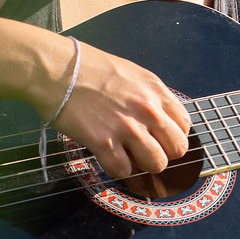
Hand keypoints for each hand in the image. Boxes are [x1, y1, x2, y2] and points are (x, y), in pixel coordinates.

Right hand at [45, 39, 191, 181]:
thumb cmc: (88, 67)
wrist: (55, 69)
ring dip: (142, 164)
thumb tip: (157, 118)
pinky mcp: (104, 142)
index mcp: (156, 91)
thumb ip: (148, 96)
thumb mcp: (131, 74)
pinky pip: (123, 171)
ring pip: (156, 164)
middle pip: (177, 149)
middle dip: (163, 153)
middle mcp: (148, 110)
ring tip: (127, 155)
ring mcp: (127, 127)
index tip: (160, 138)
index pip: (184, 125)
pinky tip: (108, 158)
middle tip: (145, 150)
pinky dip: (117, 170)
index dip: (173, 136)